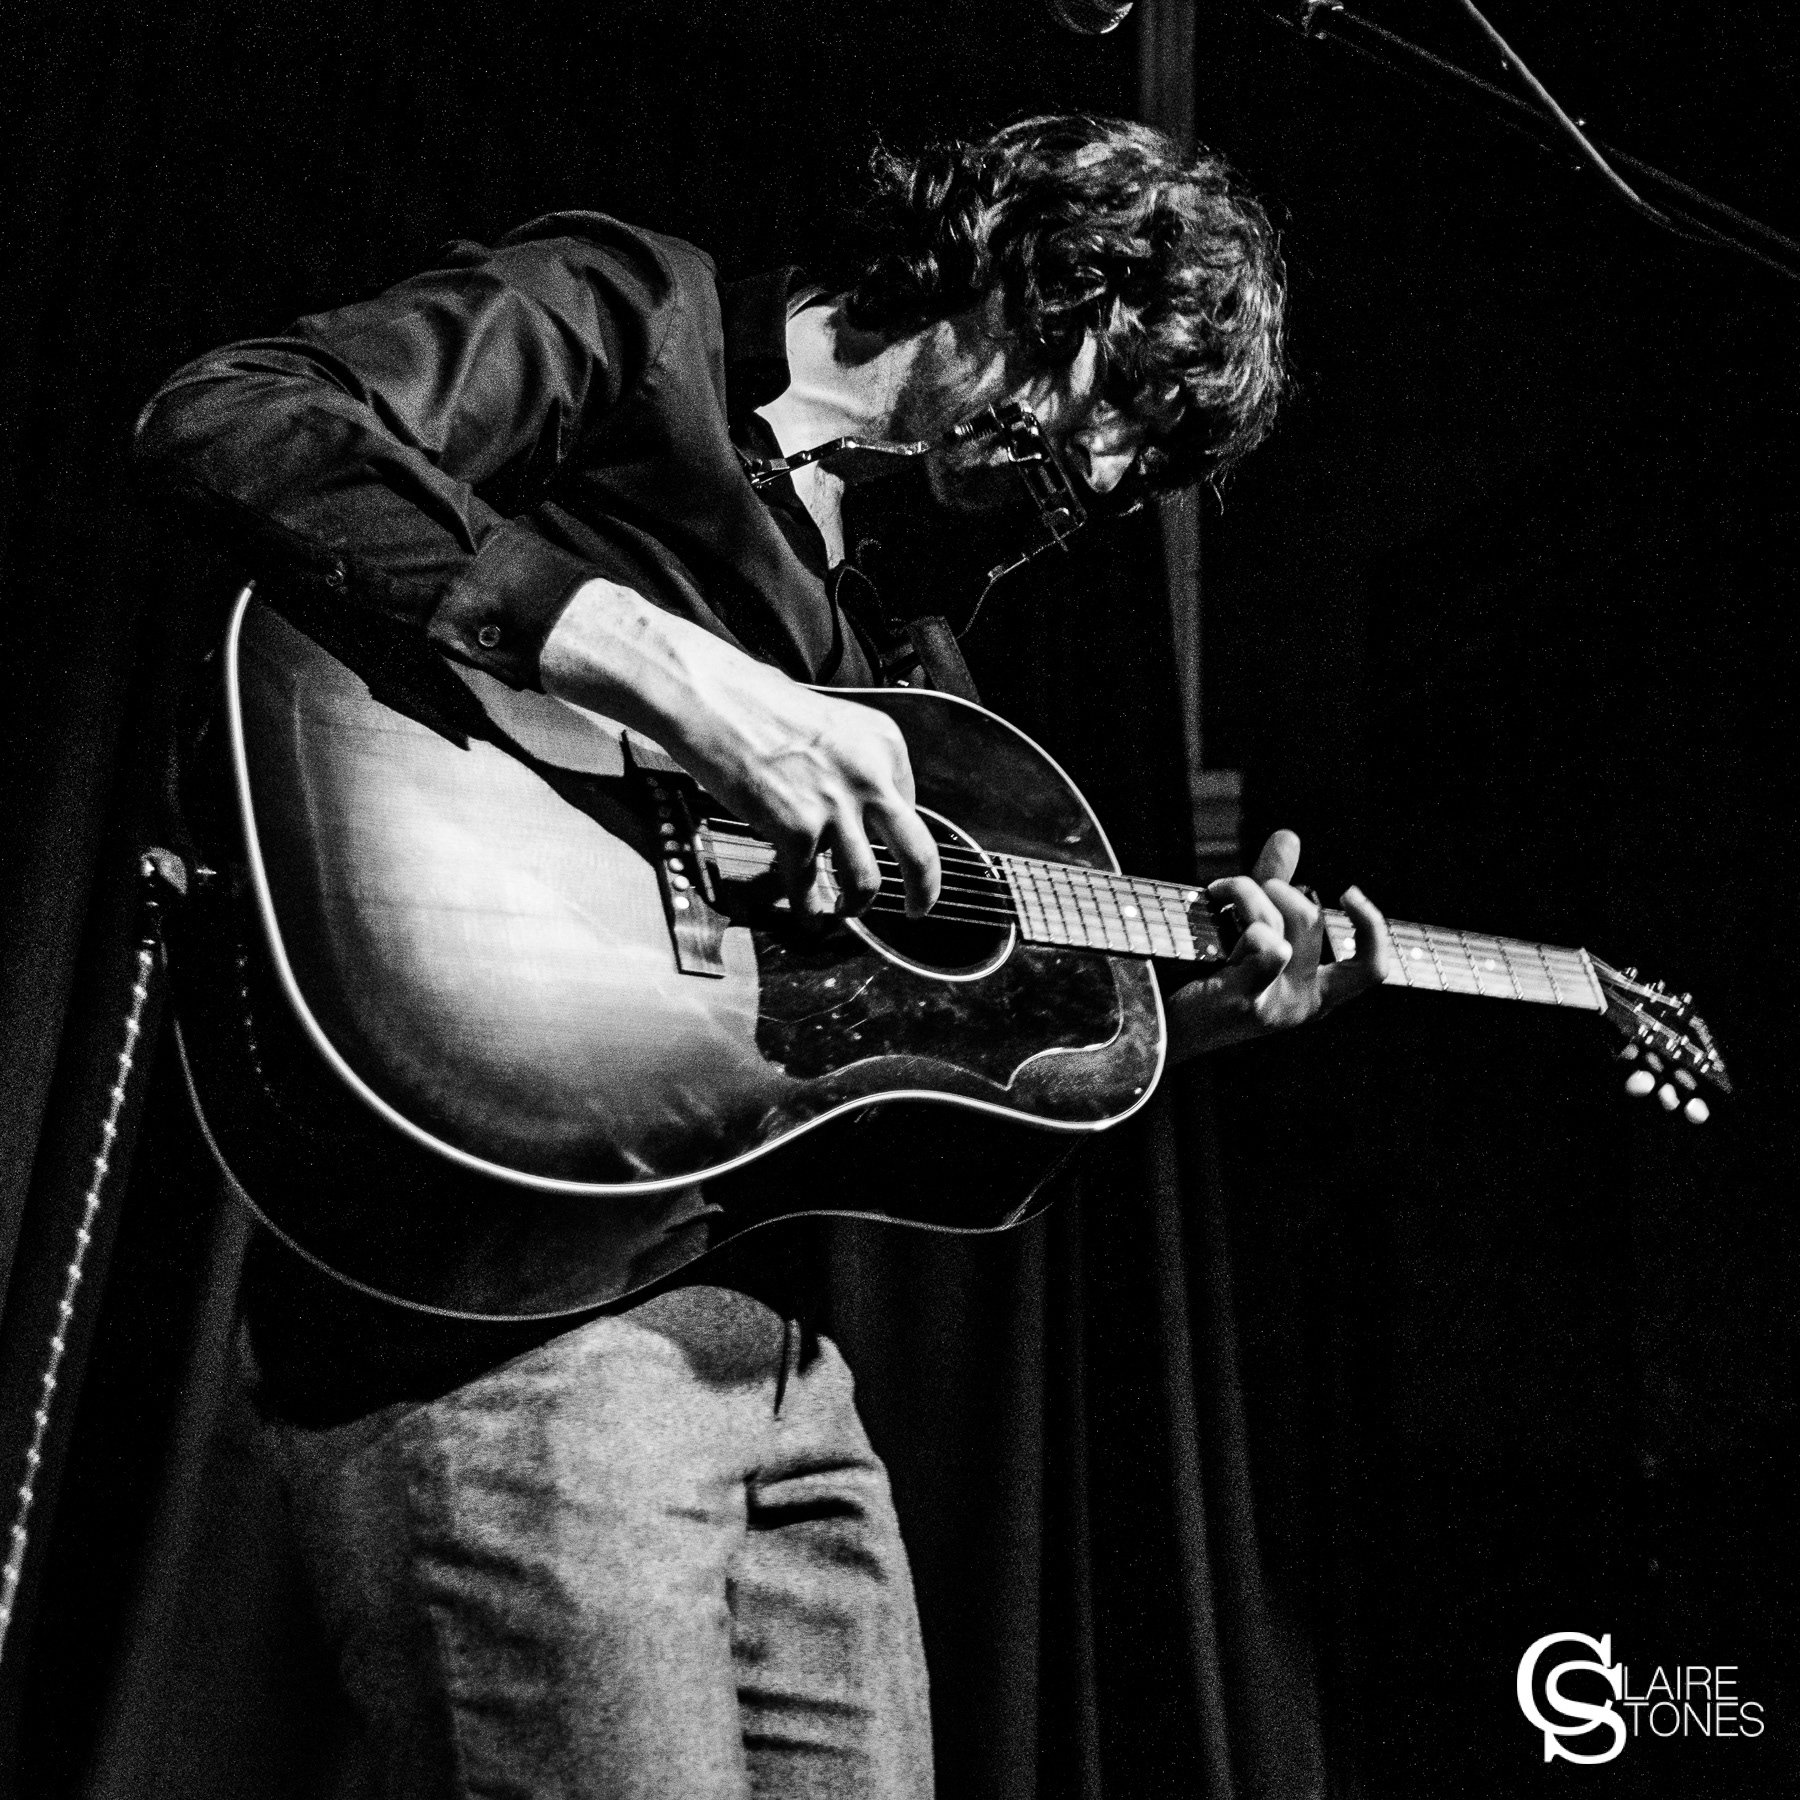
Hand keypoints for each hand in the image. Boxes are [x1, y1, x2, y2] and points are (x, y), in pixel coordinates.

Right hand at [540, 578, 939, 916]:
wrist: (713, 699)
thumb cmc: (758, 706)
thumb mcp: (832, 725)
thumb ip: (854, 766)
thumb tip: (859, 812)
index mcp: (884, 743)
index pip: (909, 804)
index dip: (894, 834)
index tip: (892, 851)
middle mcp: (870, 776)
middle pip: (918, 852)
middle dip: (922, 891)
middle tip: (918, 909)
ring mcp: (835, 806)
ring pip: (867, 881)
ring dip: (857, 905)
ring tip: (846, 911)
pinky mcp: (797, 830)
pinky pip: (810, 886)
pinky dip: (809, 910)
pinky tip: (808, 916)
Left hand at [1165, 829, 1390, 1061]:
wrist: (1156, 1022)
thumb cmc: (1204, 977)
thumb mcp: (1250, 928)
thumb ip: (1274, 885)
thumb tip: (1289, 836)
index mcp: (1316, 995)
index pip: (1372, 969)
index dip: (1371, 926)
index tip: (1348, 892)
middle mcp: (1303, 1005)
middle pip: (1314, 922)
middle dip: (1281, 887)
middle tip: (1250, 886)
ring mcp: (1276, 1007)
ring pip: (1281, 923)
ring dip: (1247, 891)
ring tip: (1218, 890)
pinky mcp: (1245, 1000)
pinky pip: (1265, 944)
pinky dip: (1242, 911)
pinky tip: (1213, 906)